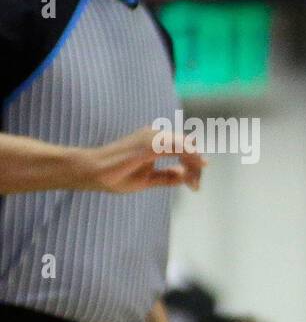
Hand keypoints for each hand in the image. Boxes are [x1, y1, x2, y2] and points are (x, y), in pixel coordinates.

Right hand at [79, 126, 205, 192]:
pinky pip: (176, 148)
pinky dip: (189, 157)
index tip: (196, 185)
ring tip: (195, 184)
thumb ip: (166, 176)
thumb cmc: (115, 175)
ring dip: (194, 165)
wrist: (91, 172)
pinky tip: (194, 168)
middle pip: (187, 147)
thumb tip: (183, 174)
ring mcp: (151, 137)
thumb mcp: (147, 179)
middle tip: (197, 186)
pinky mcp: (148, 144)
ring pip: (185, 147)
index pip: (182, 149)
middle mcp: (155, 135)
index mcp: (155, 141)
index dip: (193, 165)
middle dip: (196, 167)